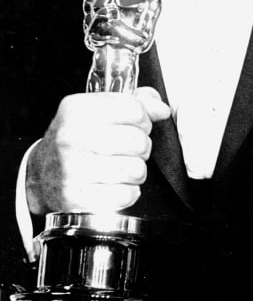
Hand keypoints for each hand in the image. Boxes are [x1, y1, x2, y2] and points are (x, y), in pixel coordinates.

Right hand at [26, 86, 169, 214]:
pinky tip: (115, 186)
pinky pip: (126, 195)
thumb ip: (135, 103)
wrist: (41, 176)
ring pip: (136, 169)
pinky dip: (128, 193)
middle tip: (128, 150)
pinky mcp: (77, 198)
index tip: (136, 125)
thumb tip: (162, 110)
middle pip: (139, 141)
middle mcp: (72, 137)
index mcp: (78, 110)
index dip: (144, 119)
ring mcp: (72, 169)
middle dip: (142, 147)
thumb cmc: (79, 140)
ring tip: (122, 168)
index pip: (134, 109)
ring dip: (137, 171)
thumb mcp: (99, 111)